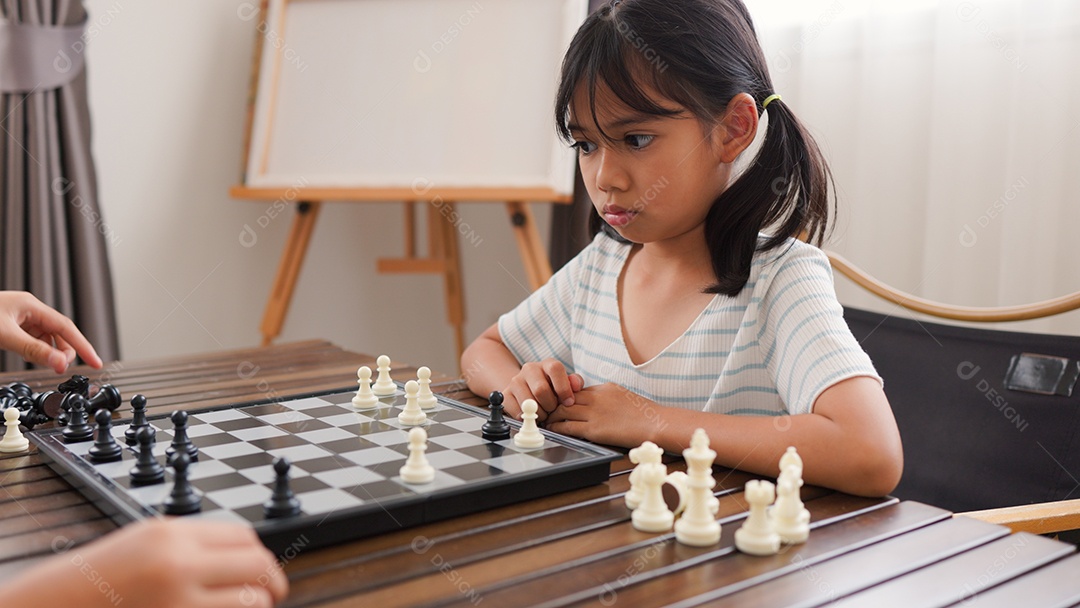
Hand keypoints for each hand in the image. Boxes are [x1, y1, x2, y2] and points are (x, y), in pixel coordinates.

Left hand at [0, 291, 101, 372]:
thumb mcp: (5, 335)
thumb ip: (33, 350)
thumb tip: (59, 362)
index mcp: (30, 305)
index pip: (65, 327)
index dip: (83, 346)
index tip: (95, 362)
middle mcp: (28, 310)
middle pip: (58, 333)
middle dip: (63, 352)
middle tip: (60, 368)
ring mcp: (20, 319)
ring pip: (45, 339)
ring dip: (47, 353)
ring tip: (42, 363)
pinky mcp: (12, 327)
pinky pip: (32, 341)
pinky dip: (34, 352)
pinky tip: (28, 357)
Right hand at [7, 519, 287, 607]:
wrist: (64, 601)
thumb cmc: (108, 573)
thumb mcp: (152, 538)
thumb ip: (197, 542)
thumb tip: (247, 553)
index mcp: (174, 534)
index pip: (246, 537)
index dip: (261, 554)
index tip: (265, 567)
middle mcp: (179, 564)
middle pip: (257, 564)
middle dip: (274, 580)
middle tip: (275, 591)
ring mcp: (178, 599)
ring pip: (251, 599)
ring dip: (258, 603)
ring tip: (252, 605)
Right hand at [501, 358, 583, 421]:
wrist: (528, 387)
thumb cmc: (552, 387)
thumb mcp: (565, 383)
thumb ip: (574, 383)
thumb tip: (576, 385)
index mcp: (547, 364)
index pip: (555, 369)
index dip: (563, 388)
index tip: (568, 402)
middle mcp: (530, 369)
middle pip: (541, 390)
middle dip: (550, 405)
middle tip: (552, 409)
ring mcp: (515, 381)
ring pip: (529, 403)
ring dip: (540, 413)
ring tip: (543, 412)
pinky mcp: (506, 394)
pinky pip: (517, 412)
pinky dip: (527, 418)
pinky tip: (532, 414)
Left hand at [545, 383, 666, 446]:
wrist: (656, 424)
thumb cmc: (644, 414)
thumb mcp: (624, 396)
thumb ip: (607, 397)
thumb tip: (596, 402)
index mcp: (604, 388)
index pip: (576, 390)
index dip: (563, 396)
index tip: (556, 402)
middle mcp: (597, 398)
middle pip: (565, 397)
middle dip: (552, 404)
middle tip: (544, 410)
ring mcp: (595, 413)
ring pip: (563, 411)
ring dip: (551, 416)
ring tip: (544, 420)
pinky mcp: (595, 429)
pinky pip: (569, 427)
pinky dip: (557, 428)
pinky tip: (552, 430)